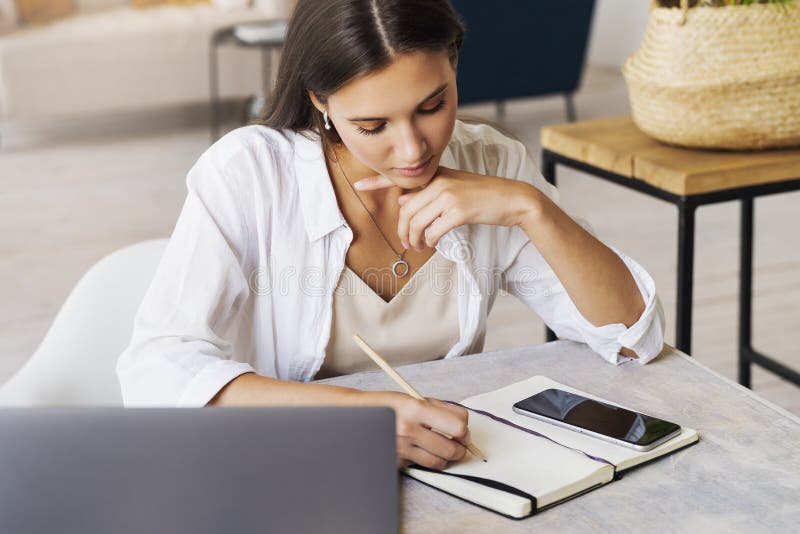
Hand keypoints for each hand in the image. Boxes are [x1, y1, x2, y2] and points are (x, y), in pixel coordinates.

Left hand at [354, 167, 539, 249]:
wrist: (512, 198)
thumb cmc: (484, 195)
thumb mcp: (454, 189)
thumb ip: (429, 194)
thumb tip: (403, 204)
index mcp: (437, 175)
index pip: (401, 179)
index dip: (377, 182)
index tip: (359, 185)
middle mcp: (439, 182)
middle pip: (406, 212)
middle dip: (402, 232)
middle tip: (406, 244)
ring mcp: (448, 195)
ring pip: (416, 223)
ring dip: (414, 240)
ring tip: (418, 247)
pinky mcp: (458, 211)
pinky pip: (432, 231)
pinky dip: (429, 241)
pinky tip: (432, 244)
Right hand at [364, 391, 471, 469]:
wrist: (359, 415)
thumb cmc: (390, 405)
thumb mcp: (416, 398)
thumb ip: (443, 409)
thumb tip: (464, 424)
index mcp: (417, 409)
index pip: (457, 426)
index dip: (465, 431)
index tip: (464, 432)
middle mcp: (409, 429)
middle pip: (451, 449)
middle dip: (460, 449)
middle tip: (459, 445)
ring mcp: (402, 447)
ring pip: (439, 462)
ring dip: (447, 458)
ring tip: (444, 449)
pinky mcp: (397, 460)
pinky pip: (423, 465)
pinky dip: (428, 460)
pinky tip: (424, 450)